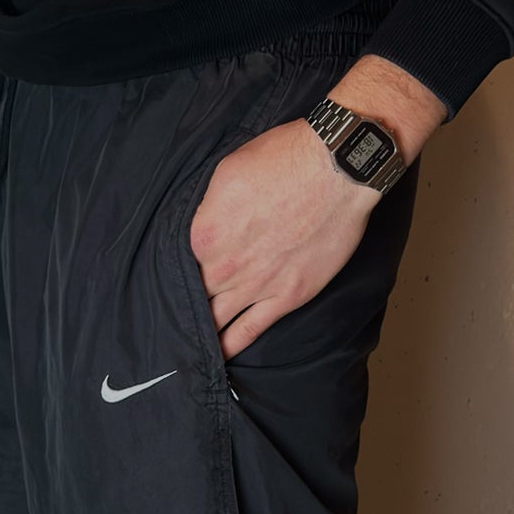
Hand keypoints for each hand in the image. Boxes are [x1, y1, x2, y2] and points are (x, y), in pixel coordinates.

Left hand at [184, 55, 444, 360]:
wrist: (337, 168)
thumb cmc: (285, 158)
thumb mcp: (227, 171)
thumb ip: (207, 207)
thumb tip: (201, 225)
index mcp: (203, 233)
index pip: (179, 261)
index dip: (179, 267)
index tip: (177, 274)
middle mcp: (224, 266)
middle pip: (195, 293)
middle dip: (188, 301)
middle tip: (177, 313)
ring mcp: (255, 286)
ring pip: (216, 317)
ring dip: (203, 329)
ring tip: (189, 342)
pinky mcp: (285, 298)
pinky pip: (249, 330)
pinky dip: (231, 345)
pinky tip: (218, 356)